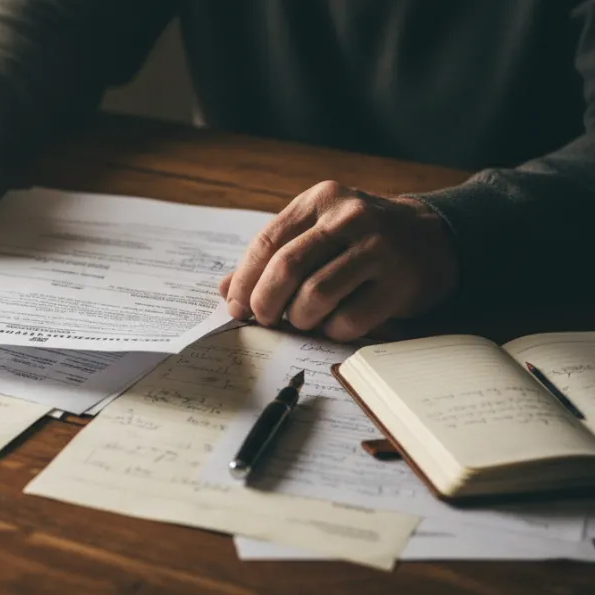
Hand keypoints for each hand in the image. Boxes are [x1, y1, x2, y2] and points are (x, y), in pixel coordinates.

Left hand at [219, 181, 459, 340]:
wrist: (433, 237)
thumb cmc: (359, 239)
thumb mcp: (316, 232)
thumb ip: (272, 257)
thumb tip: (225, 291)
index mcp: (320, 200)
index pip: (268, 242)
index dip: (245, 280)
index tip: (235, 306)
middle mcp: (350, 217)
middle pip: (287, 267)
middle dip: (265, 302)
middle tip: (264, 320)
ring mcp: (380, 247)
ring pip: (315, 295)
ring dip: (299, 318)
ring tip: (302, 320)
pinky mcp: (402, 282)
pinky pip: (349, 319)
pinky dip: (332, 330)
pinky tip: (334, 325)